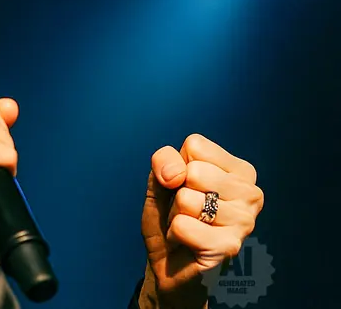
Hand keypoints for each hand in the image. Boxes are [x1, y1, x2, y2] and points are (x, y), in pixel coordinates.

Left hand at [139, 134, 263, 307]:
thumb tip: (177, 174)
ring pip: (187, 199)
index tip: (183, 187)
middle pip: (194, 171)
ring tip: (189, 227)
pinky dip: (175, 235)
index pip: (196, 145)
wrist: (168, 265)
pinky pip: (184, 226)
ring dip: (176, 216)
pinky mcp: (231, 246)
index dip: (176, 166)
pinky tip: (189, 244)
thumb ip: (164, 162)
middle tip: (185, 212)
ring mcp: (245, 221)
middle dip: (176, 193)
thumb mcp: (160, 181)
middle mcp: (251, 192)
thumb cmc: (170, 218)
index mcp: (239, 170)